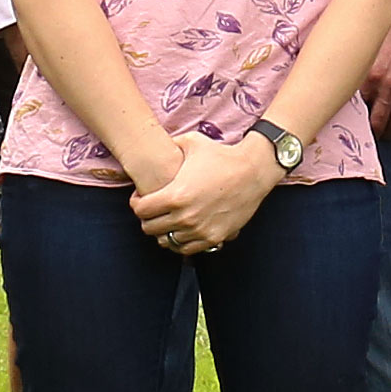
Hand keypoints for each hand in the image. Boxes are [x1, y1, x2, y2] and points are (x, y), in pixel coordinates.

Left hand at [132, 130, 278, 252]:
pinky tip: (183, 229)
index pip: (140, 210)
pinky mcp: (214, 238)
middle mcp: (185, 217)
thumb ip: (169, 143)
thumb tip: (155, 142)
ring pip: (166, 241)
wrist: (253, 172)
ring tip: (168, 220)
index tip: (142, 197)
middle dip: (148, 218)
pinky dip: (181, 242)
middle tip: (154, 209)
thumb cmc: (222, 155)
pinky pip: (186, 249)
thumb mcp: (192, 142)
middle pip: (149, 228)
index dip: (137, 202)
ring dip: (163, 231)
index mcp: (175, 195)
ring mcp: (200, 230)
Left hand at [362, 17, 390, 134]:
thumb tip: (347, 96)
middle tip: (371, 133)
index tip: (354, 124)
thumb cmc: (384, 35)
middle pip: (379, 124)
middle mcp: (388, 85)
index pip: (359, 112)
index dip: (357, 121)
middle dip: (374, 132)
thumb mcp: (365, 54)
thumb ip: (359, 77)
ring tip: (386, 131)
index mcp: (369, 76)